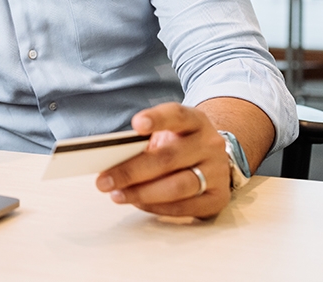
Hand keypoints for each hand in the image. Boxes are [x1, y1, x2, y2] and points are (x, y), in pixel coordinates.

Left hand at [95, 103, 230, 217]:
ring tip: (117, 195)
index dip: (157, 119)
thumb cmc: (180, 143)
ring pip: (177, 186)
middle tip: (104, 180)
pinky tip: (138, 203)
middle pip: (169, 158)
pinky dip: (156, 207)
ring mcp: (217, 172)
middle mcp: (209, 144)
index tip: (136, 125)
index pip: (177, 115)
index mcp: (195, 120)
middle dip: (132, 171)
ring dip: (142, 193)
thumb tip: (111, 157)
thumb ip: (145, 140)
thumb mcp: (168, 131)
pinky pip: (184, 208)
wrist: (213, 157)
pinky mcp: (218, 198)